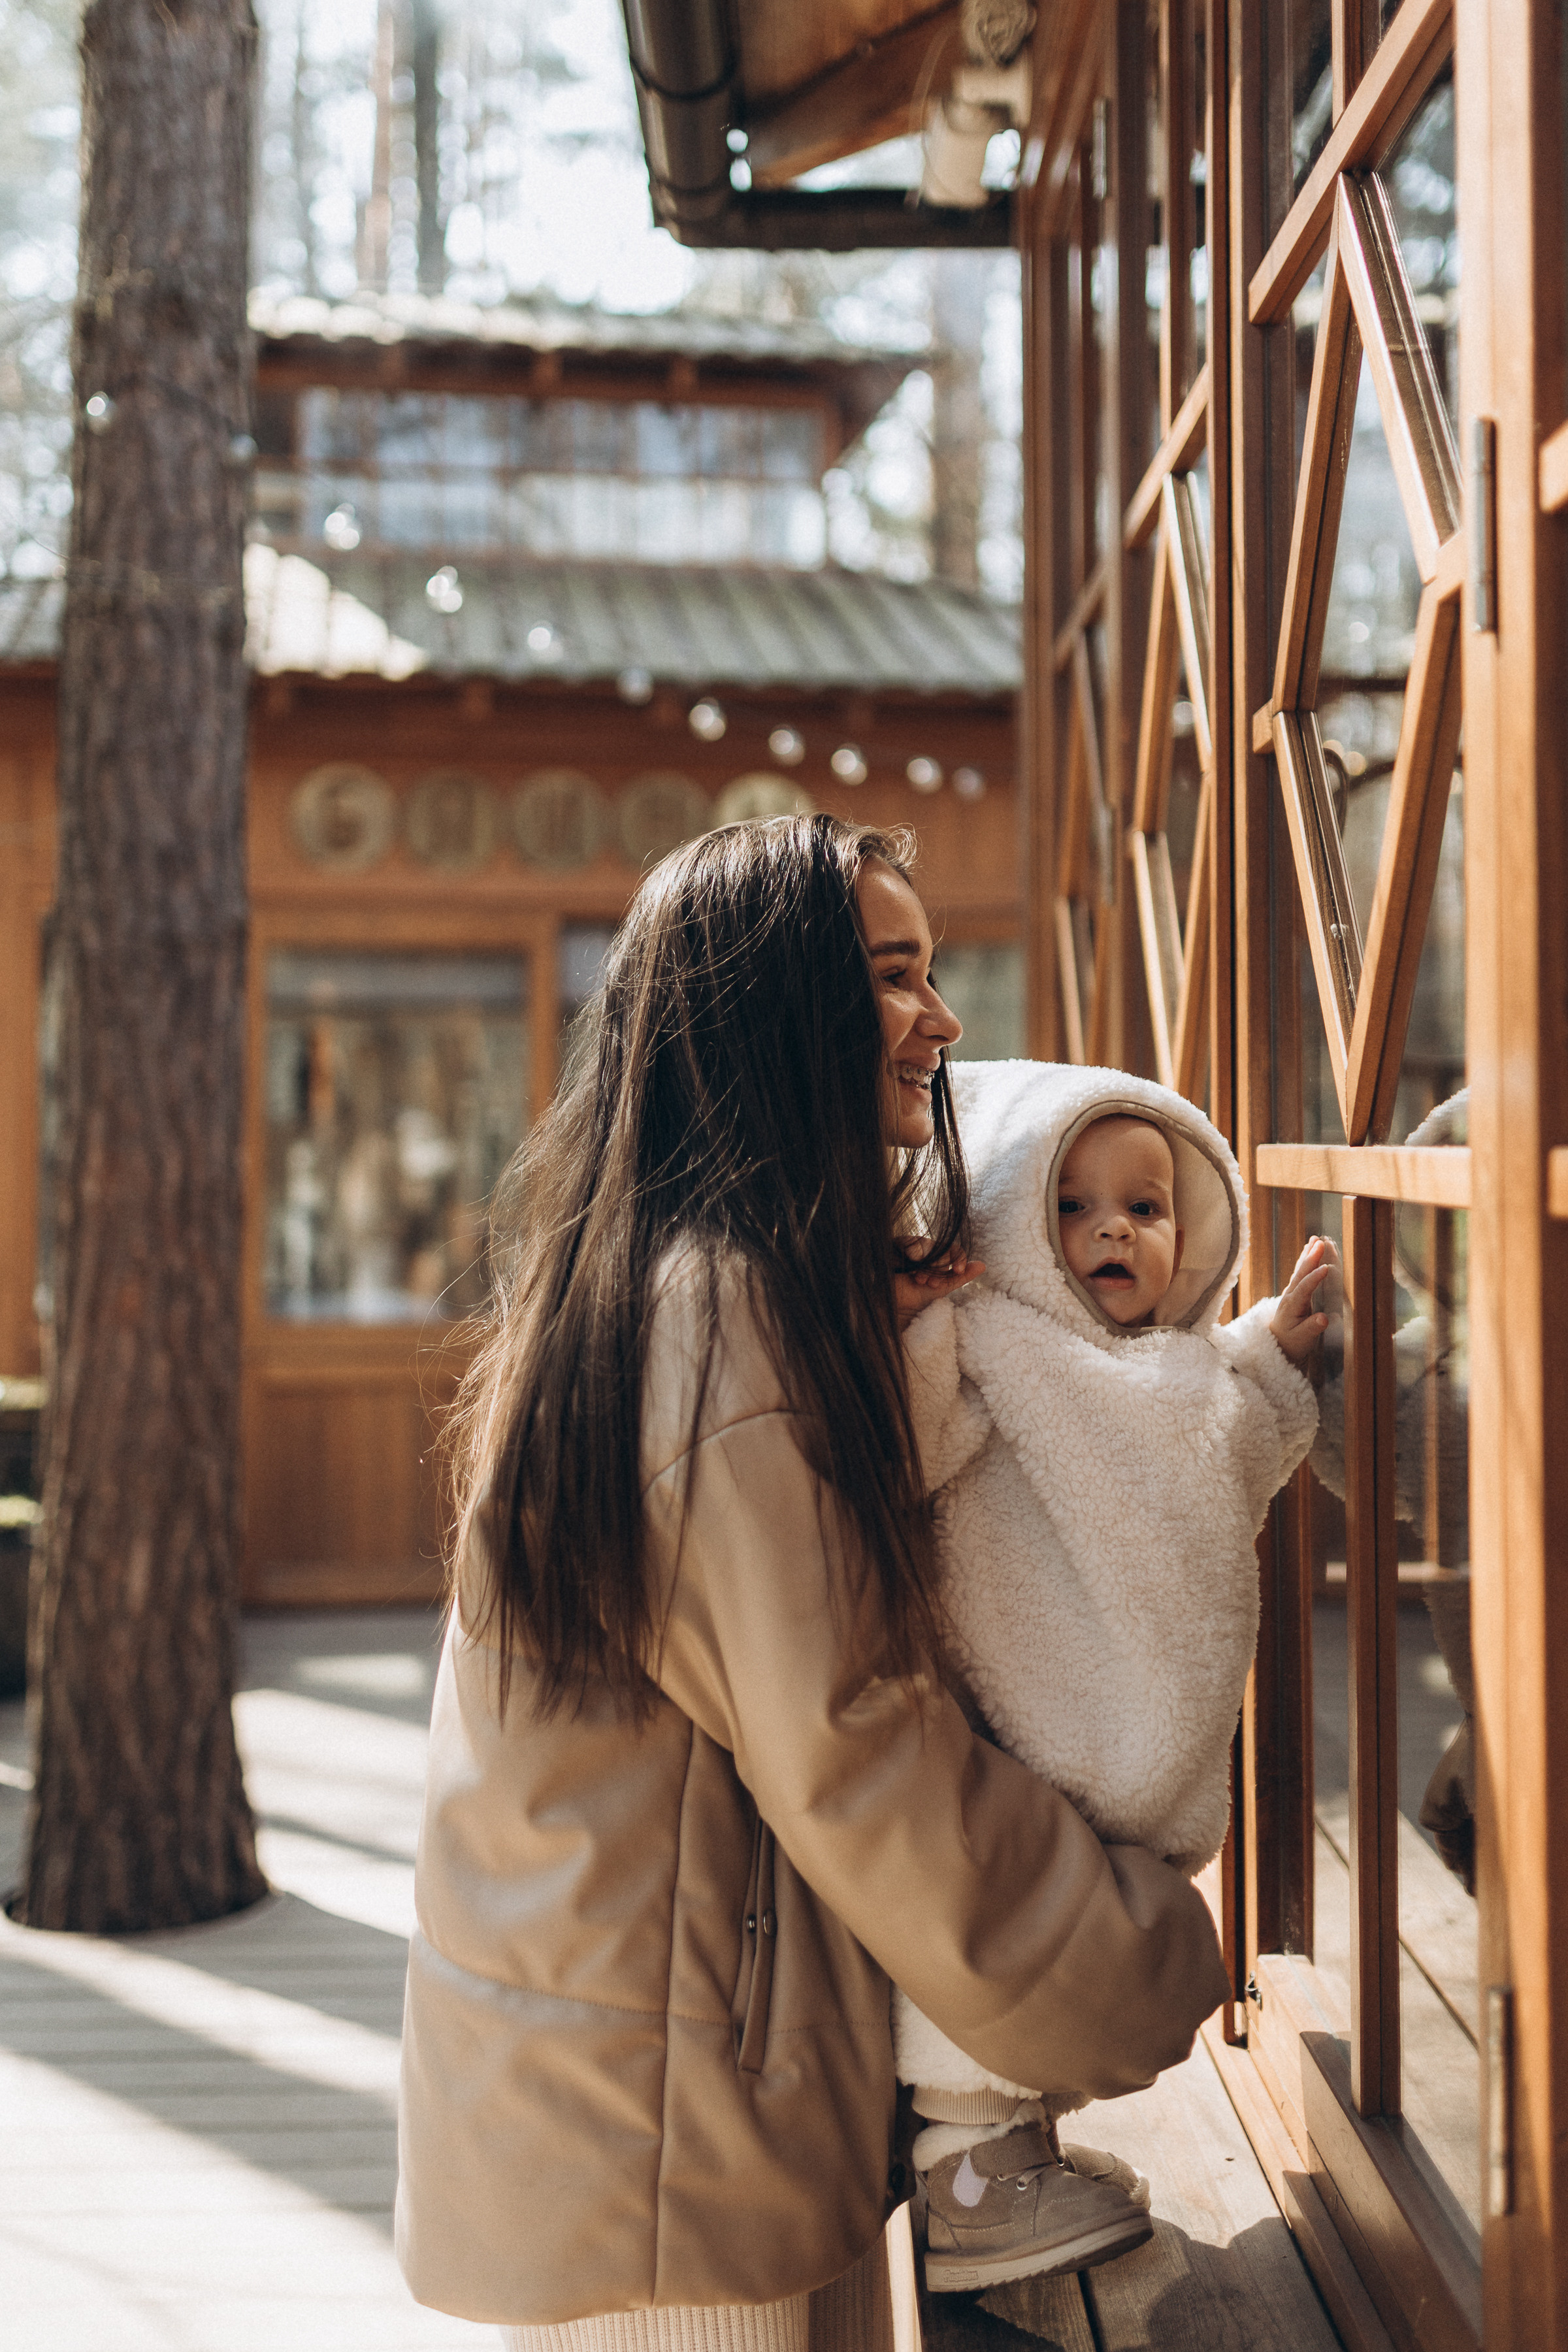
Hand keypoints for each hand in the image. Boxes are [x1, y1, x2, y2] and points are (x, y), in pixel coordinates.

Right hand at [895, 1242, 985, 1329]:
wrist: (891, 1310)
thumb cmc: (913, 1300)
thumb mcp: (941, 1288)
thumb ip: (960, 1276)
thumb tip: (983, 1265)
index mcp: (935, 1259)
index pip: (953, 1249)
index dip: (958, 1258)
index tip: (958, 1271)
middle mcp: (923, 1252)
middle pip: (941, 1246)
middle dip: (940, 1265)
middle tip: (932, 1283)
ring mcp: (908, 1248)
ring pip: (927, 1244)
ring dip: (928, 1263)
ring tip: (920, 1280)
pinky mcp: (893, 1247)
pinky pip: (909, 1242)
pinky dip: (915, 1255)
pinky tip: (912, 1271)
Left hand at [1271, 1234, 1340, 1363]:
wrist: (1278, 1344)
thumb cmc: (1292, 1343)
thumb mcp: (1302, 1339)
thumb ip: (1312, 1328)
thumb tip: (1324, 1318)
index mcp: (1292, 1306)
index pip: (1304, 1289)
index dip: (1314, 1279)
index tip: (1326, 1268)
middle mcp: (1290, 1296)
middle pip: (1300, 1274)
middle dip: (1311, 1258)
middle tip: (1320, 1242)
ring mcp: (1291, 1292)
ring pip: (1300, 1270)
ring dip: (1308, 1254)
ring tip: (1315, 1239)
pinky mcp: (1295, 1292)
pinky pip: (1301, 1273)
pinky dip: (1306, 1260)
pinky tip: (1309, 1250)